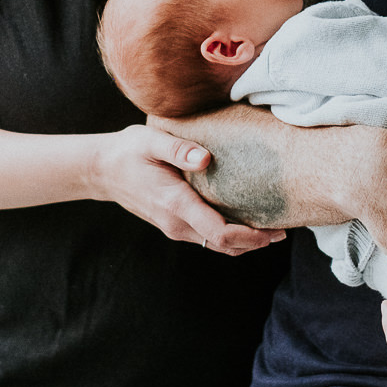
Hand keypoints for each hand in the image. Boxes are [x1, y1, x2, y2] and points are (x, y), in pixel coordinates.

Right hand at [92, 124, 285, 254]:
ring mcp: (174, 227)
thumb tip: (206, 158)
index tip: (274, 230)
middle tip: (284, 230)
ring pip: (216, 245)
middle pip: (223, 245)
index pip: (219, 233)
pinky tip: (244, 222)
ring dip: (244, 242)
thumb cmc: (128, 151)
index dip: (250, 236)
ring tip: (271, 229)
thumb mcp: (149, 141)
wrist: (102, 170)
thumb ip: (177, 148)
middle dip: (255, 241)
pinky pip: (207, 237)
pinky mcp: (174, 225)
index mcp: (175, 204)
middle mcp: (176, 223)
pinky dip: (229, 236)